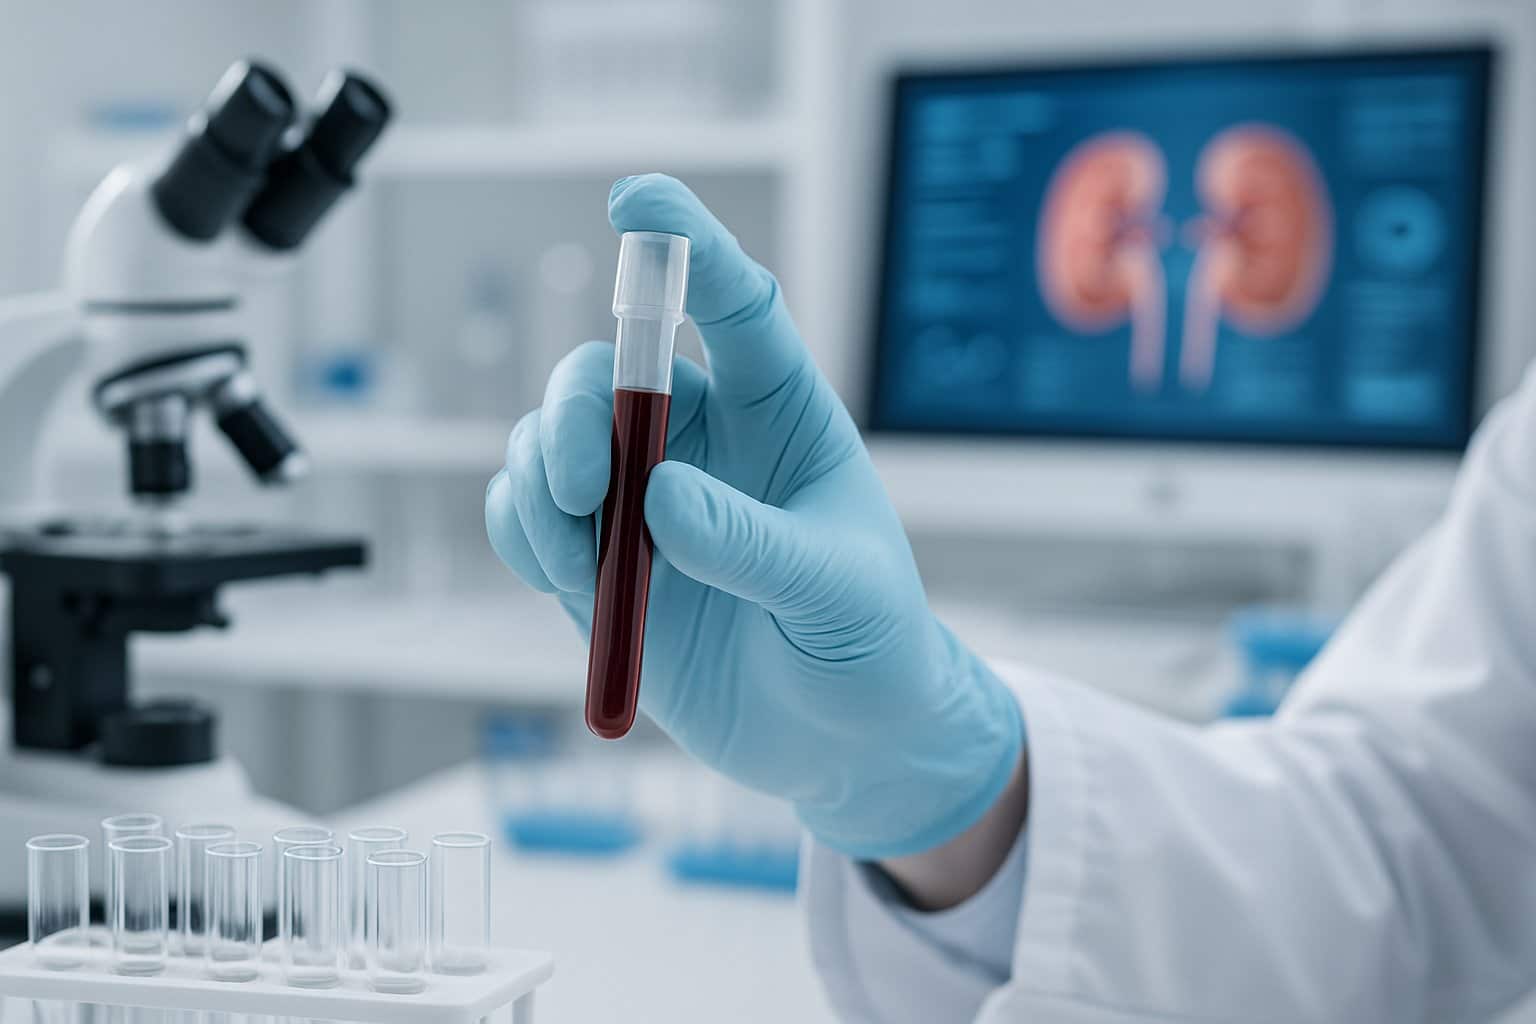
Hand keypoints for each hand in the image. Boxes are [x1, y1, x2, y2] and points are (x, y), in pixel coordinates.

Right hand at [486, 174, 1022, 859]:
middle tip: (584, 494)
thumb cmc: (868, 643)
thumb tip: (657, 500)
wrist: (841, 742)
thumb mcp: (836, 591)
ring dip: (537, 486)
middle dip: (571, 419)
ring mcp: (639, 501)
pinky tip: (563, 579)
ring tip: (578, 562)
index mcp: (779, 413)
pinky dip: (520, 534)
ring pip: (545, 443)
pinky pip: (522, 517)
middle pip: (602, 375)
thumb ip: (753, 544)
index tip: (636, 202)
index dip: (684, 244)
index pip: (730, 304)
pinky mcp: (598, 563)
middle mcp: (699, 440)